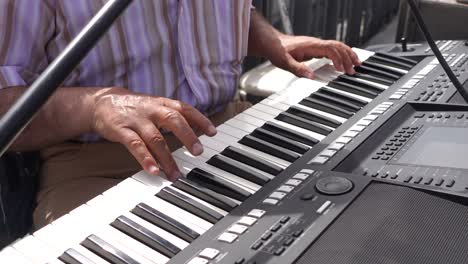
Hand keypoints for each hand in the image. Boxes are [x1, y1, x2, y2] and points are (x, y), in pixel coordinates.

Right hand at [91, 88, 216, 180]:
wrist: (101, 102)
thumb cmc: (134, 108)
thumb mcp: (155, 106)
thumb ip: (174, 116)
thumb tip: (198, 128)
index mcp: (162, 103)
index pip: (185, 108)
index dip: (200, 119)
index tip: (212, 132)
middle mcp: (151, 110)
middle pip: (173, 120)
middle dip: (187, 136)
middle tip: (198, 152)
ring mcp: (136, 120)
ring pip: (155, 138)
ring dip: (167, 158)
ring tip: (175, 174)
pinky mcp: (121, 130)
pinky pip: (135, 146)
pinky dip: (145, 159)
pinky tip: (153, 170)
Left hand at [269, 35, 361, 77]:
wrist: (272, 43)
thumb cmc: (278, 51)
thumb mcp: (285, 62)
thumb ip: (298, 69)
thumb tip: (311, 77)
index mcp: (311, 45)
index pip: (330, 49)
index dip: (338, 59)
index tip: (342, 70)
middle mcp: (316, 43)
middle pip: (338, 46)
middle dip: (348, 57)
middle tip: (354, 70)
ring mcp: (317, 45)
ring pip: (337, 46)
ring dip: (347, 54)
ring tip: (357, 64)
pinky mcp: (315, 48)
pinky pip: (332, 49)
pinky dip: (341, 54)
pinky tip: (344, 62)